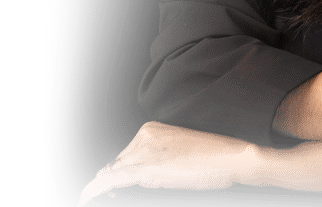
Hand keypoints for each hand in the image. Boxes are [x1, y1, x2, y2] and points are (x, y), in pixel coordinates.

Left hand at [78, 122, 260, 204]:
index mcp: (153, 128)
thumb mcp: (182, 149)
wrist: (232, 157)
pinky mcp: (150, 169)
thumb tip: (144, 169)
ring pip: (118, 170)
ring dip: (112, 182)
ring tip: (101, 192)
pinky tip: (90, 190)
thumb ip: (160, 155)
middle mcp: (146, 136)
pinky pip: (118, 178)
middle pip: (121, 161)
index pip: (128, 152)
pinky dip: (101, 184)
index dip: (123, 167)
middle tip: (116, 189)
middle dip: (118, 176)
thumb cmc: (214, 155)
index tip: (118, 177)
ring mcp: (147, 152)